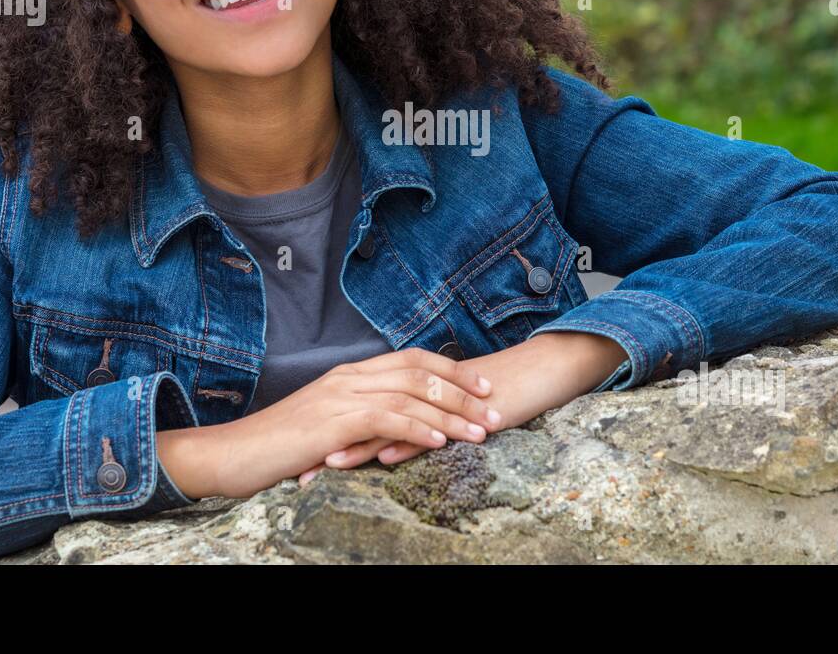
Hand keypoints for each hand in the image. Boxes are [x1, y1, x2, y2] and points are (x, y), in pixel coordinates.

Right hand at [210, 346, 500, 497]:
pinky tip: (442, 441)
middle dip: (462, 389)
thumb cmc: (277, 446)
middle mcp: (348, 377)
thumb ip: (358, 417)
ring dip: (451, 414)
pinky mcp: (334, 421)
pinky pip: (387, 419)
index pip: (410, 360)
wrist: (234, 453)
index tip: (481, 383)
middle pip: (418, 373)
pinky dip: (419, 428)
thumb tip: (393, 426)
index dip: (450, 370)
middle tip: (494, 406)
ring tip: (481, 430)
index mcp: (348, 373)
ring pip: (410, 395)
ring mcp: (340, 396)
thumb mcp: (324, 425)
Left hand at [298, 331, 626, 482]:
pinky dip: (405, 441)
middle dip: (332, 439)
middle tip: (297, 464)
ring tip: (326, 463)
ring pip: (391, 419)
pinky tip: (382, 456)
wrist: (540, 372)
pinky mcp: (462, 409)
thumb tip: (387, 443)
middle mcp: (420, 388)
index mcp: (412, 387)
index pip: (362, 408)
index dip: (332, 429)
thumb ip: (418, 420)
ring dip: (357, 443)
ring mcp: (439, 398)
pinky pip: (430, 425)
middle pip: (365, 413)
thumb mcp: (450, 409)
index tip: (301, 451)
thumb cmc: (500, 392)